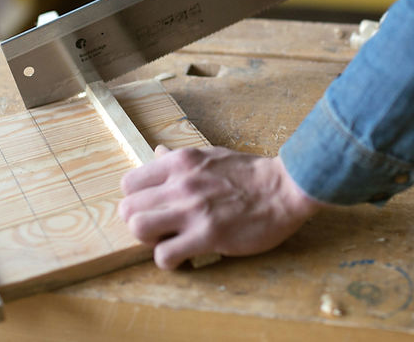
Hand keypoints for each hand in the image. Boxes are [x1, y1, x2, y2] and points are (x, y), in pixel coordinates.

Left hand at [118, 146, 322, 269]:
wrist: (285, 187)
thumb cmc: (250, 172)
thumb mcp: (210, 155)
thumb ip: (180, 158)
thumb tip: (156, 152)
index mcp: (180, 163)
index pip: (128, 183)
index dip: (136, 201)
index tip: (151, 209)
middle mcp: (181, 184)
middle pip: (128, 209)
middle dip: (138, 223)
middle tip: (158, 230)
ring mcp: (193, 210)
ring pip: (138, 229)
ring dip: (149, 242)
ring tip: (167, 242)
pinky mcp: (208, 235)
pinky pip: (165, 255)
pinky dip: (169, 261)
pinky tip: (184, 256)